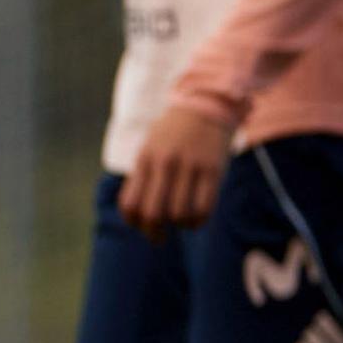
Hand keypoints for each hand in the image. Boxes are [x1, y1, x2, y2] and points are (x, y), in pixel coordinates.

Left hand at [117, 105, 229, 233]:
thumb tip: (137, 217)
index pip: (129, 203)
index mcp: (145, 159)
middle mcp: (165, 163)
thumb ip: (143, 177)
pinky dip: (198, 222)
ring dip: (179, 226)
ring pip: (179, 215)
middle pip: (152, 214)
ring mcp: (190, 166)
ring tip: (182, 222)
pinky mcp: (213, 171)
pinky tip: (196, 218)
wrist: (207, 105)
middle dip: (153, 233)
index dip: (133, 222)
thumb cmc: (174, 134)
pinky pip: (204, 209)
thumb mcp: (151, 148)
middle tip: (159, 236)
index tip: (141, 224)